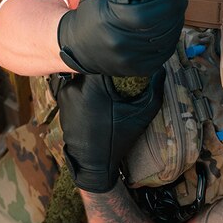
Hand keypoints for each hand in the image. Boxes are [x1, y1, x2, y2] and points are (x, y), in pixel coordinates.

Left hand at [55, 70, 165, 192]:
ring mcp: (66, 93)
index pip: (104, 58)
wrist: (93, 163)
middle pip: (92, 66)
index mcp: (94, 85)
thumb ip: (154, 90)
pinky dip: (84, 91)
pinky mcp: (61, 101)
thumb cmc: (118, 138)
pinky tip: (94, 101)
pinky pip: (75, 88)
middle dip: (103, 70)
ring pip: (83, 77)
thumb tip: (161, 69)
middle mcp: (76, 85)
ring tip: (106, 90)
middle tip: (116, 76)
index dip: (114, 58)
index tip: (122, 61)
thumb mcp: (141, 115)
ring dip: (93, 81)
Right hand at [57, 0, 186, 76]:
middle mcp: (121, 43)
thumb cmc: (90, 12)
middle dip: (177, 8)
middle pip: (164, 24)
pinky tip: (165, 28)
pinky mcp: (137, 69)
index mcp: (112, 20)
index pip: (153, 10)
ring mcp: (130, 59)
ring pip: (167, 40)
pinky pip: (163, 54)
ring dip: (175, 23)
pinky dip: (168, 39)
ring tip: (173, 11)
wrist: (74, 45)